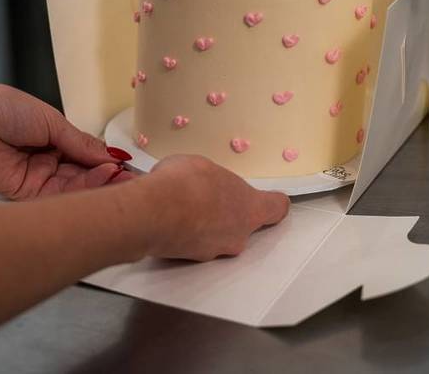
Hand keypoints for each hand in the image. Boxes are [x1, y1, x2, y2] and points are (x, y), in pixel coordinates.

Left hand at [0, 77, 135, 199]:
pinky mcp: (27, 195)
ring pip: (76, 188)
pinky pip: (59, 198)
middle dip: (108, 177)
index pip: (88, 157)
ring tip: (121, 177)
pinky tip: (101, 179)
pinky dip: (82, 191)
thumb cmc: (4, 109)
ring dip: (99, 184)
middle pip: (84, 176)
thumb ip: (82, 143)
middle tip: (132, 178)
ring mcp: (38, 180)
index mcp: (54, 140)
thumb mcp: (53, 121)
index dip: (108, 162)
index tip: (130, 166)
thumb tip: (111, 156)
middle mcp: (48, 162)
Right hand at [142, 155, 289, 260]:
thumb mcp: (205, 167)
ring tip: (182, 207)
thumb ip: (214, 180)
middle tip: (208, 197)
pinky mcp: (192, 261)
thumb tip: (204, 183)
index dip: (273, 202)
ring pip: (218, 237)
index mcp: (250, 208)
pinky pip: (195, 244)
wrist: (153, 211)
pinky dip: (187, 235)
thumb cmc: (186, 182)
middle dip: (228, 213)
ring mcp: (215, 251)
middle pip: (243, 224)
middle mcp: (238, 235)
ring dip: (206, 225)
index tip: (271, 198)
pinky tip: (170, 220)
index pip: (276, 208)